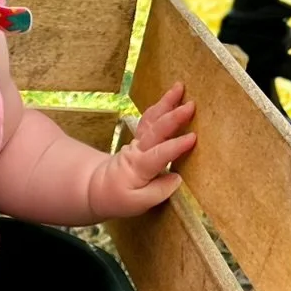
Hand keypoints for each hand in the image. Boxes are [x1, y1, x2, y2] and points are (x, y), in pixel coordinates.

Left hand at [89, 83, 196, 219]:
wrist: (98, 188)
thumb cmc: (118, 197)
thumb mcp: (137, 204)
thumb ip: (158, 191)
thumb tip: (177, 178)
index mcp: (138, 167)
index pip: (159, 154)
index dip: (176, 146)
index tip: (192, 138)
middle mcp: (138, 150)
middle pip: (156, 131)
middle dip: (173, 117)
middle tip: (190, 105)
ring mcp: (138, 142)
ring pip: (152, 119)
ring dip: (166, 102)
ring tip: (179, 87)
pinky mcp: (140, 139)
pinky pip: (150, 120)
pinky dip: (160, 106)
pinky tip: (172, 96)